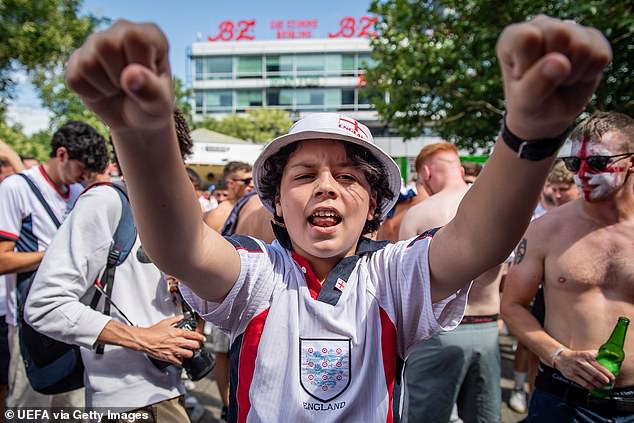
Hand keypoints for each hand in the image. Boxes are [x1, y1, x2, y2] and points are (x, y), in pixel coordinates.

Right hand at [65, 20, 172, 132]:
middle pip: (104, 46)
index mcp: (148, 35)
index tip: (148, 80)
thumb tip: (130, 75)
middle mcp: (121, 30)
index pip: (133, 37)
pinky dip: (90, 94)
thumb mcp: (160, 104)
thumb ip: (151, 90)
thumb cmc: (152, 107)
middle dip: (117, 77)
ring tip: (118, 89)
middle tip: (130, 87)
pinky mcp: (77, 59)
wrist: (135, 121)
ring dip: (104, 87)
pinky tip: (104, 91)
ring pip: (86, 63)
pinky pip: (74, 79)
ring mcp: (96, 42)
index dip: (137, 65)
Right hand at [138, 315, 205, 365]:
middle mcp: (177, 341)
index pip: (193, 335)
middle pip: (194, 345)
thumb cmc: (152, 332)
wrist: (144, 340)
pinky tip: (180, 359)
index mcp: (177, 332)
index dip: (200, 337)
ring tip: (188, 353)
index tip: (203, 339)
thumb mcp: (165, 322)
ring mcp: (173, 350)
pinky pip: (179, 362)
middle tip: (196, 346)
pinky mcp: (168, 357)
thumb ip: (175, 319)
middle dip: (196, 346)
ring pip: (189, 354)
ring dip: (189, 354)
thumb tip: (180, 317)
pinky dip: (180, 362)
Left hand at [497, 15, 611, 139]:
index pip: (528, 38)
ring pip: (582, 45)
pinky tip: (576, 76)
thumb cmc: (529, 105)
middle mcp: (540, 26)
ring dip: (573, 73)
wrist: (548, 114)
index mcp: (514, 37)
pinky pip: (601, 55)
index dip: (531, 65)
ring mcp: (568, 29)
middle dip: (556, 68)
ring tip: (560, 79)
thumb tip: (562, 62)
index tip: (523, 77)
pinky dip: (590, 74)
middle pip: (560, 34)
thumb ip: (536, 84)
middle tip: (546, 80)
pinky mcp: (592, 38)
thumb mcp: (526, 101)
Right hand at [553, 348, 613, 390]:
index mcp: (585, 356)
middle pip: (595, 373)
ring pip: (590, 379)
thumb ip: (595, 355)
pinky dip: (590, 388)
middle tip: (609, 383)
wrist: (560, 357)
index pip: (599, 365)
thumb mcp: (584, 352)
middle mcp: (581, 362)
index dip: (607, 372)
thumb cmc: (574, 356)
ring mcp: (576, 369)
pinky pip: (583, 384)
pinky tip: (594, 389)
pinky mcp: (572, 376)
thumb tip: (607, 357)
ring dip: (599, 385)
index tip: (612, 377)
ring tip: (604, 387)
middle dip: (604, 380)